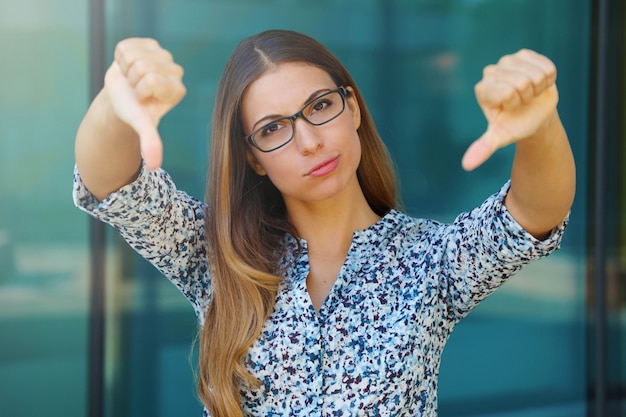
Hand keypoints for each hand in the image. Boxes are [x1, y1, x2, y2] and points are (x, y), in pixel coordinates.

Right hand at [104, 38, 185, 169]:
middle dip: (132, 79)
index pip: (153, 79)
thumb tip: (154, 165)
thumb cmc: (133, 111)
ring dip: (126, 68)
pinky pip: (126, 46)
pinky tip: (127, 67)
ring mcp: (163, 55)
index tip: (141, 99)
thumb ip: (150, 142)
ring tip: (131, 78)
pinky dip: (120, 57)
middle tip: (134, 89)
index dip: (140, 90)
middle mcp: (176, 71)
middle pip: (144, 66)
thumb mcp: (141, 125)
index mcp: (178, 89)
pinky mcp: (149, 44)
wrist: (121, 97)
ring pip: (134, 55)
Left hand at [462, 49, 558, 170]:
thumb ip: (483, 148)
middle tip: (522, 101)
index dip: (515, 103)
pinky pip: (546, 67)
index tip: (511, 108)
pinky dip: (548, 78)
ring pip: (535, 74)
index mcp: (482, 89)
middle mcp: (491, 71)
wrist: (533, 114)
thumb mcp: (500, 137)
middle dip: (527, 96)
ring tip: (529, 93)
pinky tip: (538, 84)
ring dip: (538, 88)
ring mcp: (508, 60)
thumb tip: (467, 166)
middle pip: (522, 82)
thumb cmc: (514, 125)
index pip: (507, 92)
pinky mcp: (525, 54)